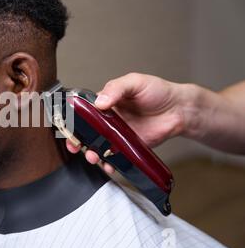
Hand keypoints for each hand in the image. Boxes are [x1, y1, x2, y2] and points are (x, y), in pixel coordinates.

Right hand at [66, 72, 185, 173]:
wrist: (179, 110)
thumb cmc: (158, 91)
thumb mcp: (134, 82)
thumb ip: (116, 89)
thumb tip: (100, 102)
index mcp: (106, 101)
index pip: (84, 111)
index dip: (73, 119)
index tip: (68, 126)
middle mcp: (108, 119)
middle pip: (86, 131)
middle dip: (77, 140)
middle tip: (75, 145)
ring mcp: (117, 134)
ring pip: (98, 146)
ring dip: (91, 153)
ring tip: (93, 156)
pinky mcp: (127, 147)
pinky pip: (114, 157)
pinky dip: (109, 163)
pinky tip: (108, 165)